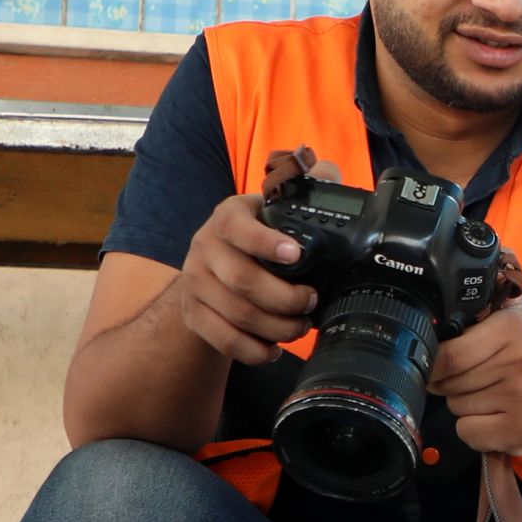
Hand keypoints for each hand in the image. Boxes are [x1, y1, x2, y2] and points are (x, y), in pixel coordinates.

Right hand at [162, 191, 319, 365]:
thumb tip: (329, 172)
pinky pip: (223, 340)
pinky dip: (254, 350)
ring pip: (237, 314)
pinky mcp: (192, 314)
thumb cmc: (253, 238)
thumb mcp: (272, 210)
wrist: (208, 270)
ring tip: (300, 327)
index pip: (239, 227)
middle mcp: (205, 247)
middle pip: (243, 280)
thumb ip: (303, 188)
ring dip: (277, 327)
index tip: (297, 254)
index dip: (267, 242)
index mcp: (228, 217)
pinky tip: (273, 348)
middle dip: (285, 298)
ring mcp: (195, 283)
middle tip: (311, 302)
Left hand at [430, 300, 521, 456]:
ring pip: (457, 408)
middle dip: (450, 386)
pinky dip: (474, 431)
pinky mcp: (521, 430)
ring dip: (465, 407)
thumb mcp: (514, 324)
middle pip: (450, 382)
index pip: (450, 353)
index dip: (435, 364)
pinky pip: (468, 432)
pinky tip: (496, 420)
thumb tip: (431, 320)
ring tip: (493, 399)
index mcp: (513, 327)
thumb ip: (480, 312)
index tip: (438, 367)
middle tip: (476, 382)